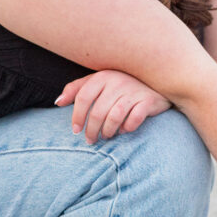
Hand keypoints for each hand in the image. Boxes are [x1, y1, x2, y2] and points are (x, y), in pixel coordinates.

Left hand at [54, 70, 171, 144]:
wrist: (158, 79)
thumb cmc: (122, 83)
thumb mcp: (99, 81)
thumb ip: (78, 89)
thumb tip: (58, 102)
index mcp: (103, 76)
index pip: (83, 97)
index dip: (76, 116)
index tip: (75, 130)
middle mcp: (117, 82)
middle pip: (97, 112)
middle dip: (91, 130)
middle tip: (91, 140)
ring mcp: (133, 91)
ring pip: (114, 117)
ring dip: (108, 131)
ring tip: (106, 136)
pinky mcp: (148, 101)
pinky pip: (134, 119)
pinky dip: (126, 128)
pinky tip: (124, 130)